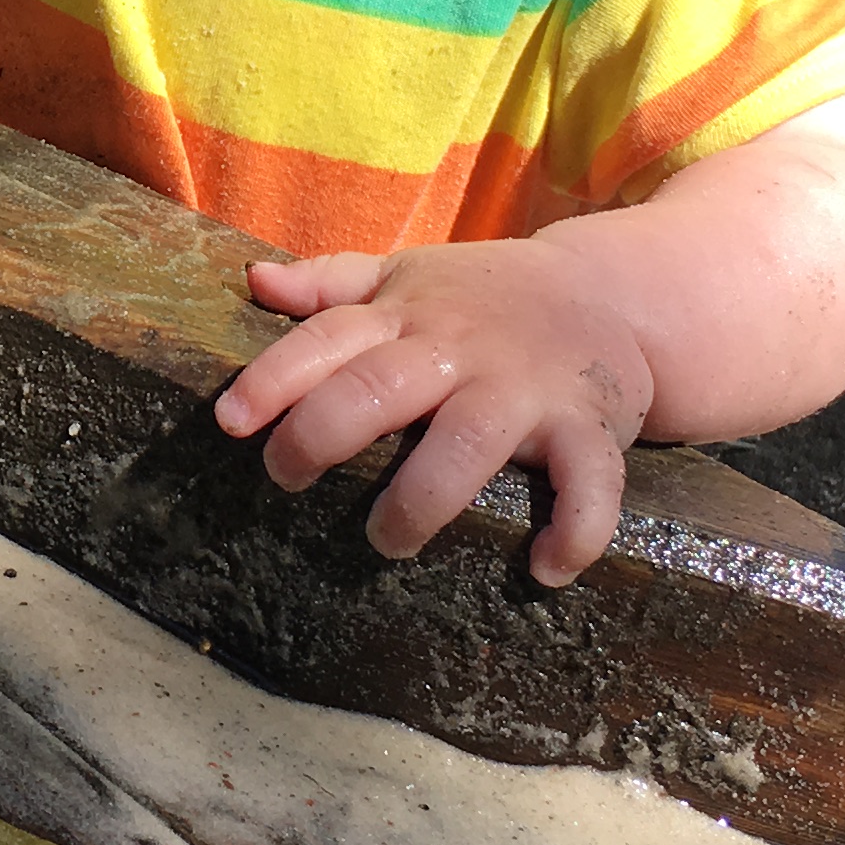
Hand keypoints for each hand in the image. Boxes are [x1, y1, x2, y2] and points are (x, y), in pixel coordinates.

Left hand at [213, 238, 650, 584]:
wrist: (615, 294)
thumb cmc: (487, 298)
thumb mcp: (410, 274)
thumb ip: (333, 281)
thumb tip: (254, 280)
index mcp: (408, 316)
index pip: (329, 338)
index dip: (275, 377)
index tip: (228, 420)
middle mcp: (461, 350)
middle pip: (381, 387)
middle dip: (324, 434)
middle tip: (285, 479)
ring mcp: (526, 389)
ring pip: (468, 442)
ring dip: (422, 497)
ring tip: (386, 541)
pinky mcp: (590, 427)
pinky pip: (589, 481)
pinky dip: (575, 528)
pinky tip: (545, 569)